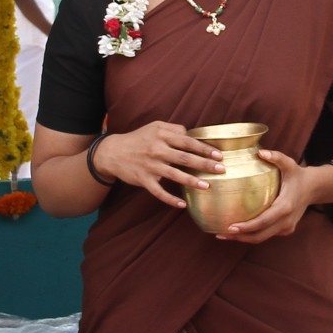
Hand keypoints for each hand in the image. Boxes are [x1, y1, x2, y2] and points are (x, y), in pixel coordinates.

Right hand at [94, 122, 223, 208]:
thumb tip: (191, 134)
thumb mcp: (154, 127)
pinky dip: (170, 199)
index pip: (187, 142)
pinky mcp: (143, 180)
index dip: (204, 148)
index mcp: (161, 135)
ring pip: (174, 175)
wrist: (112, 152)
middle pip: (185, 158)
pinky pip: (158, 192)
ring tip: (207, 186)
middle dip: (204, 164)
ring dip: (192, 181)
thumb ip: (174, 129)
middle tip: (221, 169)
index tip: (219, 155)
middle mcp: (157, 150)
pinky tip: (182, 205)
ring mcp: (150, 166)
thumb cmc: (138, 139)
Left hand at [220, 150, 321, 242]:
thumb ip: (276, 157)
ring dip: (243, 238)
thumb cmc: (298, 175)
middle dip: (239, 237)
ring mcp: (286, 228)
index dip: (246, 227)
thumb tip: (260, 152)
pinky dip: (252, 234)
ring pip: (262, 238)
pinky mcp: (285, 230)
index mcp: (285, 207)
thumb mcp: (289, 164)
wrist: (314, 188)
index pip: (263, 222)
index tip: (230, 228)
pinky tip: (238, 231)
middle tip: (220, 234)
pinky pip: (266, 235)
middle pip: (259, 236)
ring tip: (224, 234)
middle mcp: (286, 221)